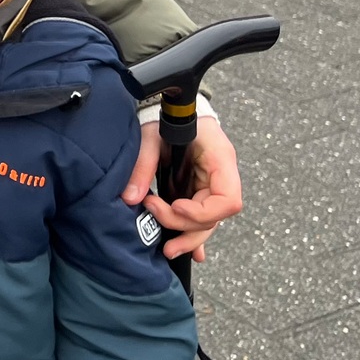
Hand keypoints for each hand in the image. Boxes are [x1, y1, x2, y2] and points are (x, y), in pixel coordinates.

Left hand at [122, 118, 242, 262]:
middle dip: (187, 228)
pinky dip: (193, 234)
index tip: (176, 207)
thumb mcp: (152, 134)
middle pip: (215, 216)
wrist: (174, 107)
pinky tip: (188, 252)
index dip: (203, 212)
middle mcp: (221, 177)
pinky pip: (200, 217)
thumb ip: (143, 164)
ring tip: (167, 251)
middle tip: (156, 220)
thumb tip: (131, 198)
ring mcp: (211, 186)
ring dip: (188, 238)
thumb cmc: (168, 116)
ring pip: (208, 222)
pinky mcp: (199, 191)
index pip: (228, 199)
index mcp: (220, 159)